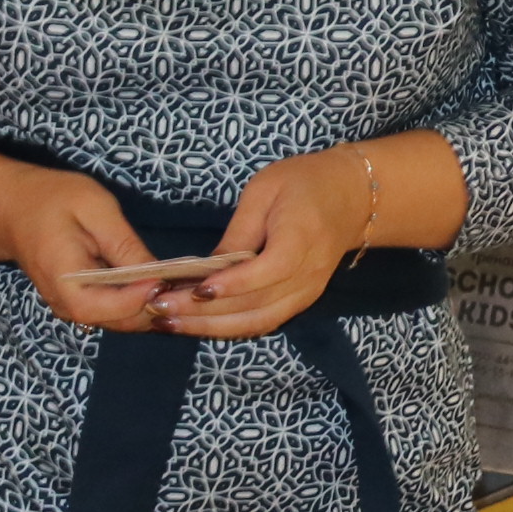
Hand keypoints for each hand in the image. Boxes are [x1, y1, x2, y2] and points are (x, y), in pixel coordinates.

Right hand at [3, 166, 177, 336]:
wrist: (14, 208)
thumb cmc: (53, 199)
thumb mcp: (94, 208)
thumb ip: (123, 244)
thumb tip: (157, 274)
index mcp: (63, 280)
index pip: (106, 307)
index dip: (140, 298)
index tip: (169, 279)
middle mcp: (66, 304)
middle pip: (119, 322)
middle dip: (157, 306)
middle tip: (189, 284)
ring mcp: (72, 308)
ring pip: (122, 321)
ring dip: (154, 307)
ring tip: (183, 283)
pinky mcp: (81, 304)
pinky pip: (116, 312)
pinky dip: (142, 303)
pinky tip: (164, 283)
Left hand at [161, 148, 373, 340]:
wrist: (353, 196)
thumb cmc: (304, 182)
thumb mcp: (265, 190)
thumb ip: (238, 231)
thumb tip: (205, 270)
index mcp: (303, 237)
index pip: (269, 271)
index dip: (231, 285)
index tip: (195, 290)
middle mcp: (309, 273)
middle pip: (258, 305)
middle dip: (205, 313)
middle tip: (159, 309)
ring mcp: (309, 292)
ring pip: (259, 322)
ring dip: (212, 328)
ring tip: (170, 323)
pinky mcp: (302, 300)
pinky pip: (265, 322)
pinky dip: (230, 328)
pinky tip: (197, 324)